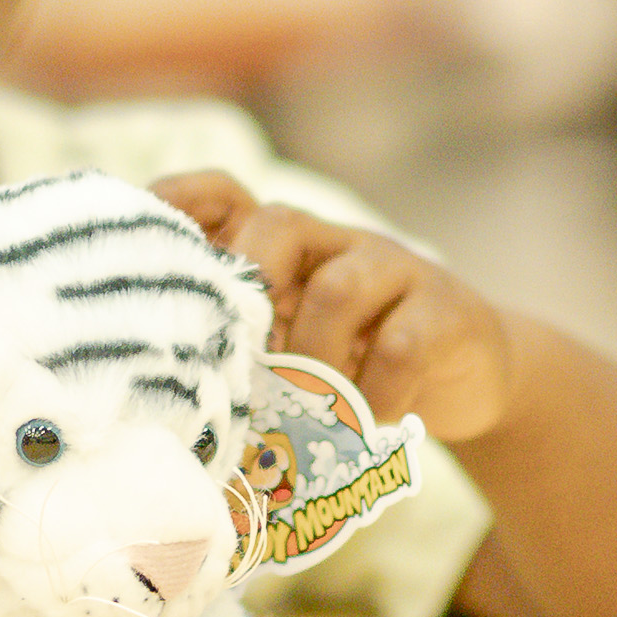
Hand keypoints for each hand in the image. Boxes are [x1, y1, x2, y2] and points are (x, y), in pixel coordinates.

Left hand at [152, 170, 519, 443]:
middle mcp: (334, 245)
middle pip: (278, 223)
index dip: (182, 199)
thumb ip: (243, 346)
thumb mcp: (294, 346)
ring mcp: (393, 270)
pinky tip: (367, 422)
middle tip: (245, 355)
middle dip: (251, 284)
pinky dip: (375, 393)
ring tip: (311, 404)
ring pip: (338, 289)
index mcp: (286, 250)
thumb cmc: (357, 365)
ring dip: (313, 356)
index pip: (226, 195)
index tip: (146, 231)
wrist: (471, 376)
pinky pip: (402, 344)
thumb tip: (168, 389)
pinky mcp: (445, 310)